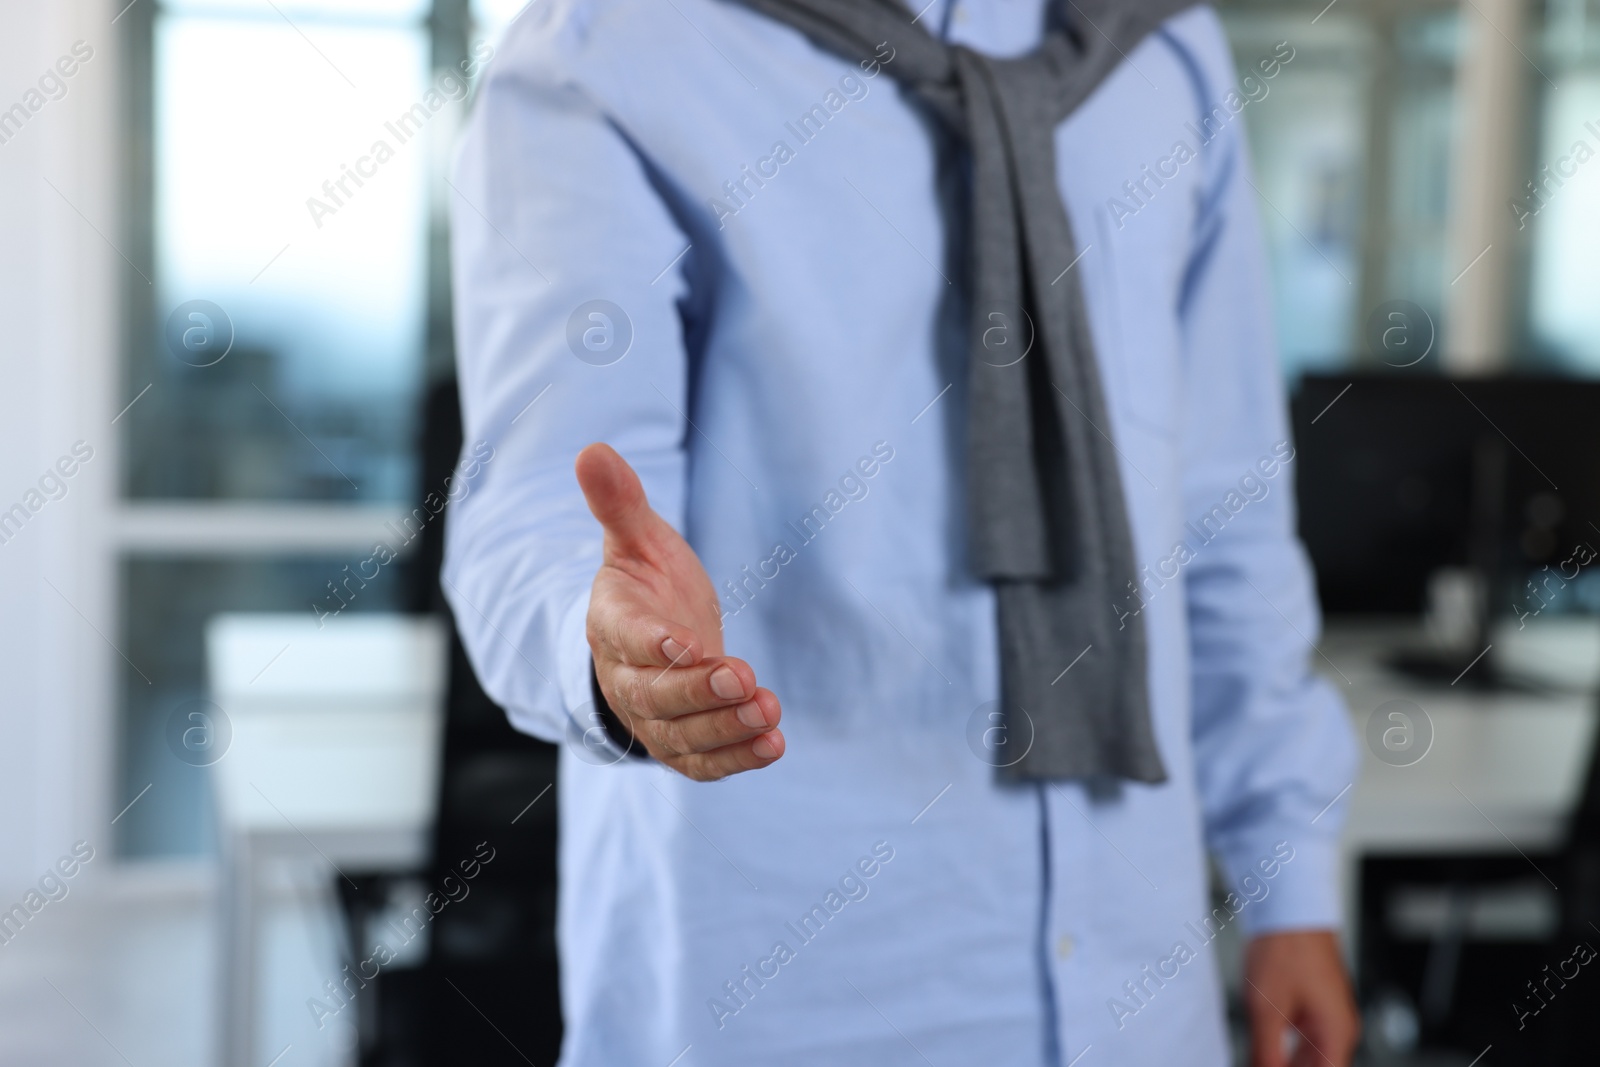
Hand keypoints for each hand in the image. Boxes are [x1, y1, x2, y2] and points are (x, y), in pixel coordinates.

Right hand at [574, 443, 784, 779]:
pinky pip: (705, 761)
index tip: (686, 643)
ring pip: (686, 734)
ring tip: (770, 714)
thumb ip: (619, 503)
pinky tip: (774, 744)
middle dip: (702, 690)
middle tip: (745, 677)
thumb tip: (593, 450)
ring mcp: (655, 719)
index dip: (653, 644)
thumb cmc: (644, 586)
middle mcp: (628, 679)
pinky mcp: (684, 745)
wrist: (649, 642)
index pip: (627, 638)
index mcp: (611, 625)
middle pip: (658, 695)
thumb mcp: (635, 541)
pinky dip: (737, 758)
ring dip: (728, 728)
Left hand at [1243, 930, 1358, 1066]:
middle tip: (1262, 1063)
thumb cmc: (1286, 948)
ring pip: (1309, 1057)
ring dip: (1286, 1062)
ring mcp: (1327, 1014)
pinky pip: (1303, 1039)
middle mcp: (1339, 1027)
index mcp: (1337, 1032)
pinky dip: (1285, 1049)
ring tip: (1261, 1060)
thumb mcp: (1267, 1008)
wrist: (1288, 908)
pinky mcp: (1314, 1003)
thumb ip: (1265, 1052)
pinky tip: (1264, 1049)